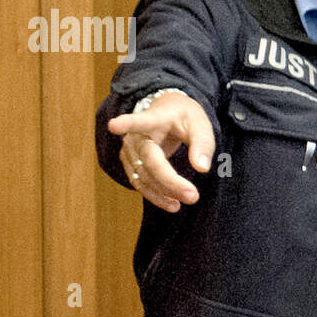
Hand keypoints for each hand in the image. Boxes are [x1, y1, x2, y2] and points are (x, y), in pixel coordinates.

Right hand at [108, 92, 214, 211]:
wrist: (166, 112)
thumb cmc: (183, 117)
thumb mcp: (199, 123)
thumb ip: (202, 143)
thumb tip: (202, 168)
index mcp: (153, 119)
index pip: (138, 122)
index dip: (126, 124)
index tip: (113, 125)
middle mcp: (135, 136)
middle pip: (149, 162)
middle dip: (170, 182)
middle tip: (193, 196)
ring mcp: (130, 152)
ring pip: (143, 177)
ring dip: (164, 193)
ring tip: (188, 200)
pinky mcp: (131, 164)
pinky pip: (140, 184)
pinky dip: (156, 196)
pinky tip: (173, 204)